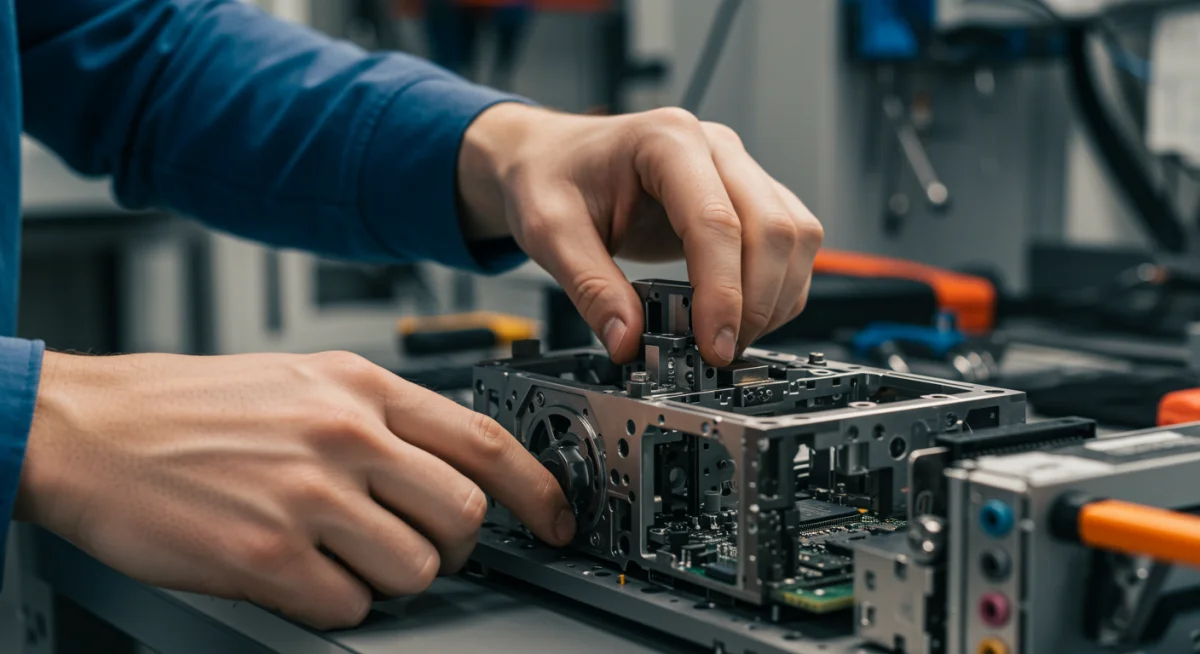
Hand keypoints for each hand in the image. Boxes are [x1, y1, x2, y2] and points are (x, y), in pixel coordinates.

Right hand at [15, 351, 572, 628]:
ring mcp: (309, 496)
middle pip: (464, 514)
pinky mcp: (268, 556)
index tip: (557, 518)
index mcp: (361, 387)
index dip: (537, 488)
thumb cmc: (198, 407)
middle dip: (453, 544)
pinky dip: (335, 601)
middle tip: (416, 543)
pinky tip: (298, 572)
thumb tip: (454, 464)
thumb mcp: (306, 381)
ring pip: (417, 569)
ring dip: (392, 577)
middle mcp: (346, 436)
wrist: (95, 429)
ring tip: (342, 556)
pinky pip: (351, 606)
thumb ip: (383, 416)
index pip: (484, 441)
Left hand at [458, 104, 823, 364]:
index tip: (713, 344)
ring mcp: (737, 168)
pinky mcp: (747, 195)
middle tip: (720, 352)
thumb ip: (590, 288)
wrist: (551, 157)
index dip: (722, 292)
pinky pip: (790, 240)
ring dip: (776, 297)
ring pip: (795, 235)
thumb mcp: (550, 232)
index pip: (716, 222)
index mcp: (666, 141)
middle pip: (772, 228)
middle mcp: (715, 147)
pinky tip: (744, 314)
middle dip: (756, 302)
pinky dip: (779, 286)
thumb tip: (629, 342)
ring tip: (731, 337)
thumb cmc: (550, 178)